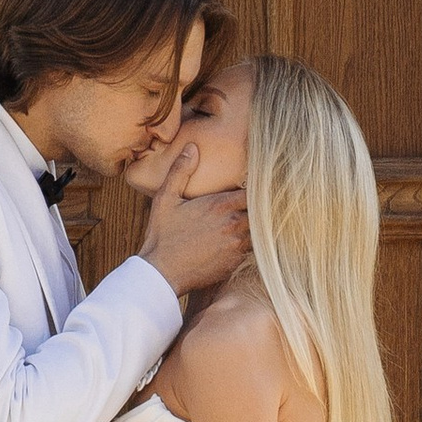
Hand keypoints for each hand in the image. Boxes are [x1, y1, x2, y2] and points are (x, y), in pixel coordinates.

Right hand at [141, 139, 248, 295]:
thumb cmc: (162, 236)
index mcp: (221, 206)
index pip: (253, 192)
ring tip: (249, 222)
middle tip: (258, 203)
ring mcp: (236, 246)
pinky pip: (250, 251)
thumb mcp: (166, 199)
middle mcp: (234, 225)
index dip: (256, 188)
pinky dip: (247, 245)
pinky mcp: (234, 263)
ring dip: (254, 227)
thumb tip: (192, 147)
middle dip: (259, 207)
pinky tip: (236, 241)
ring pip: (258, 232)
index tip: (254, 186)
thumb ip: (181, 171)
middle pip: (260, 212)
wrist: (161, 273)